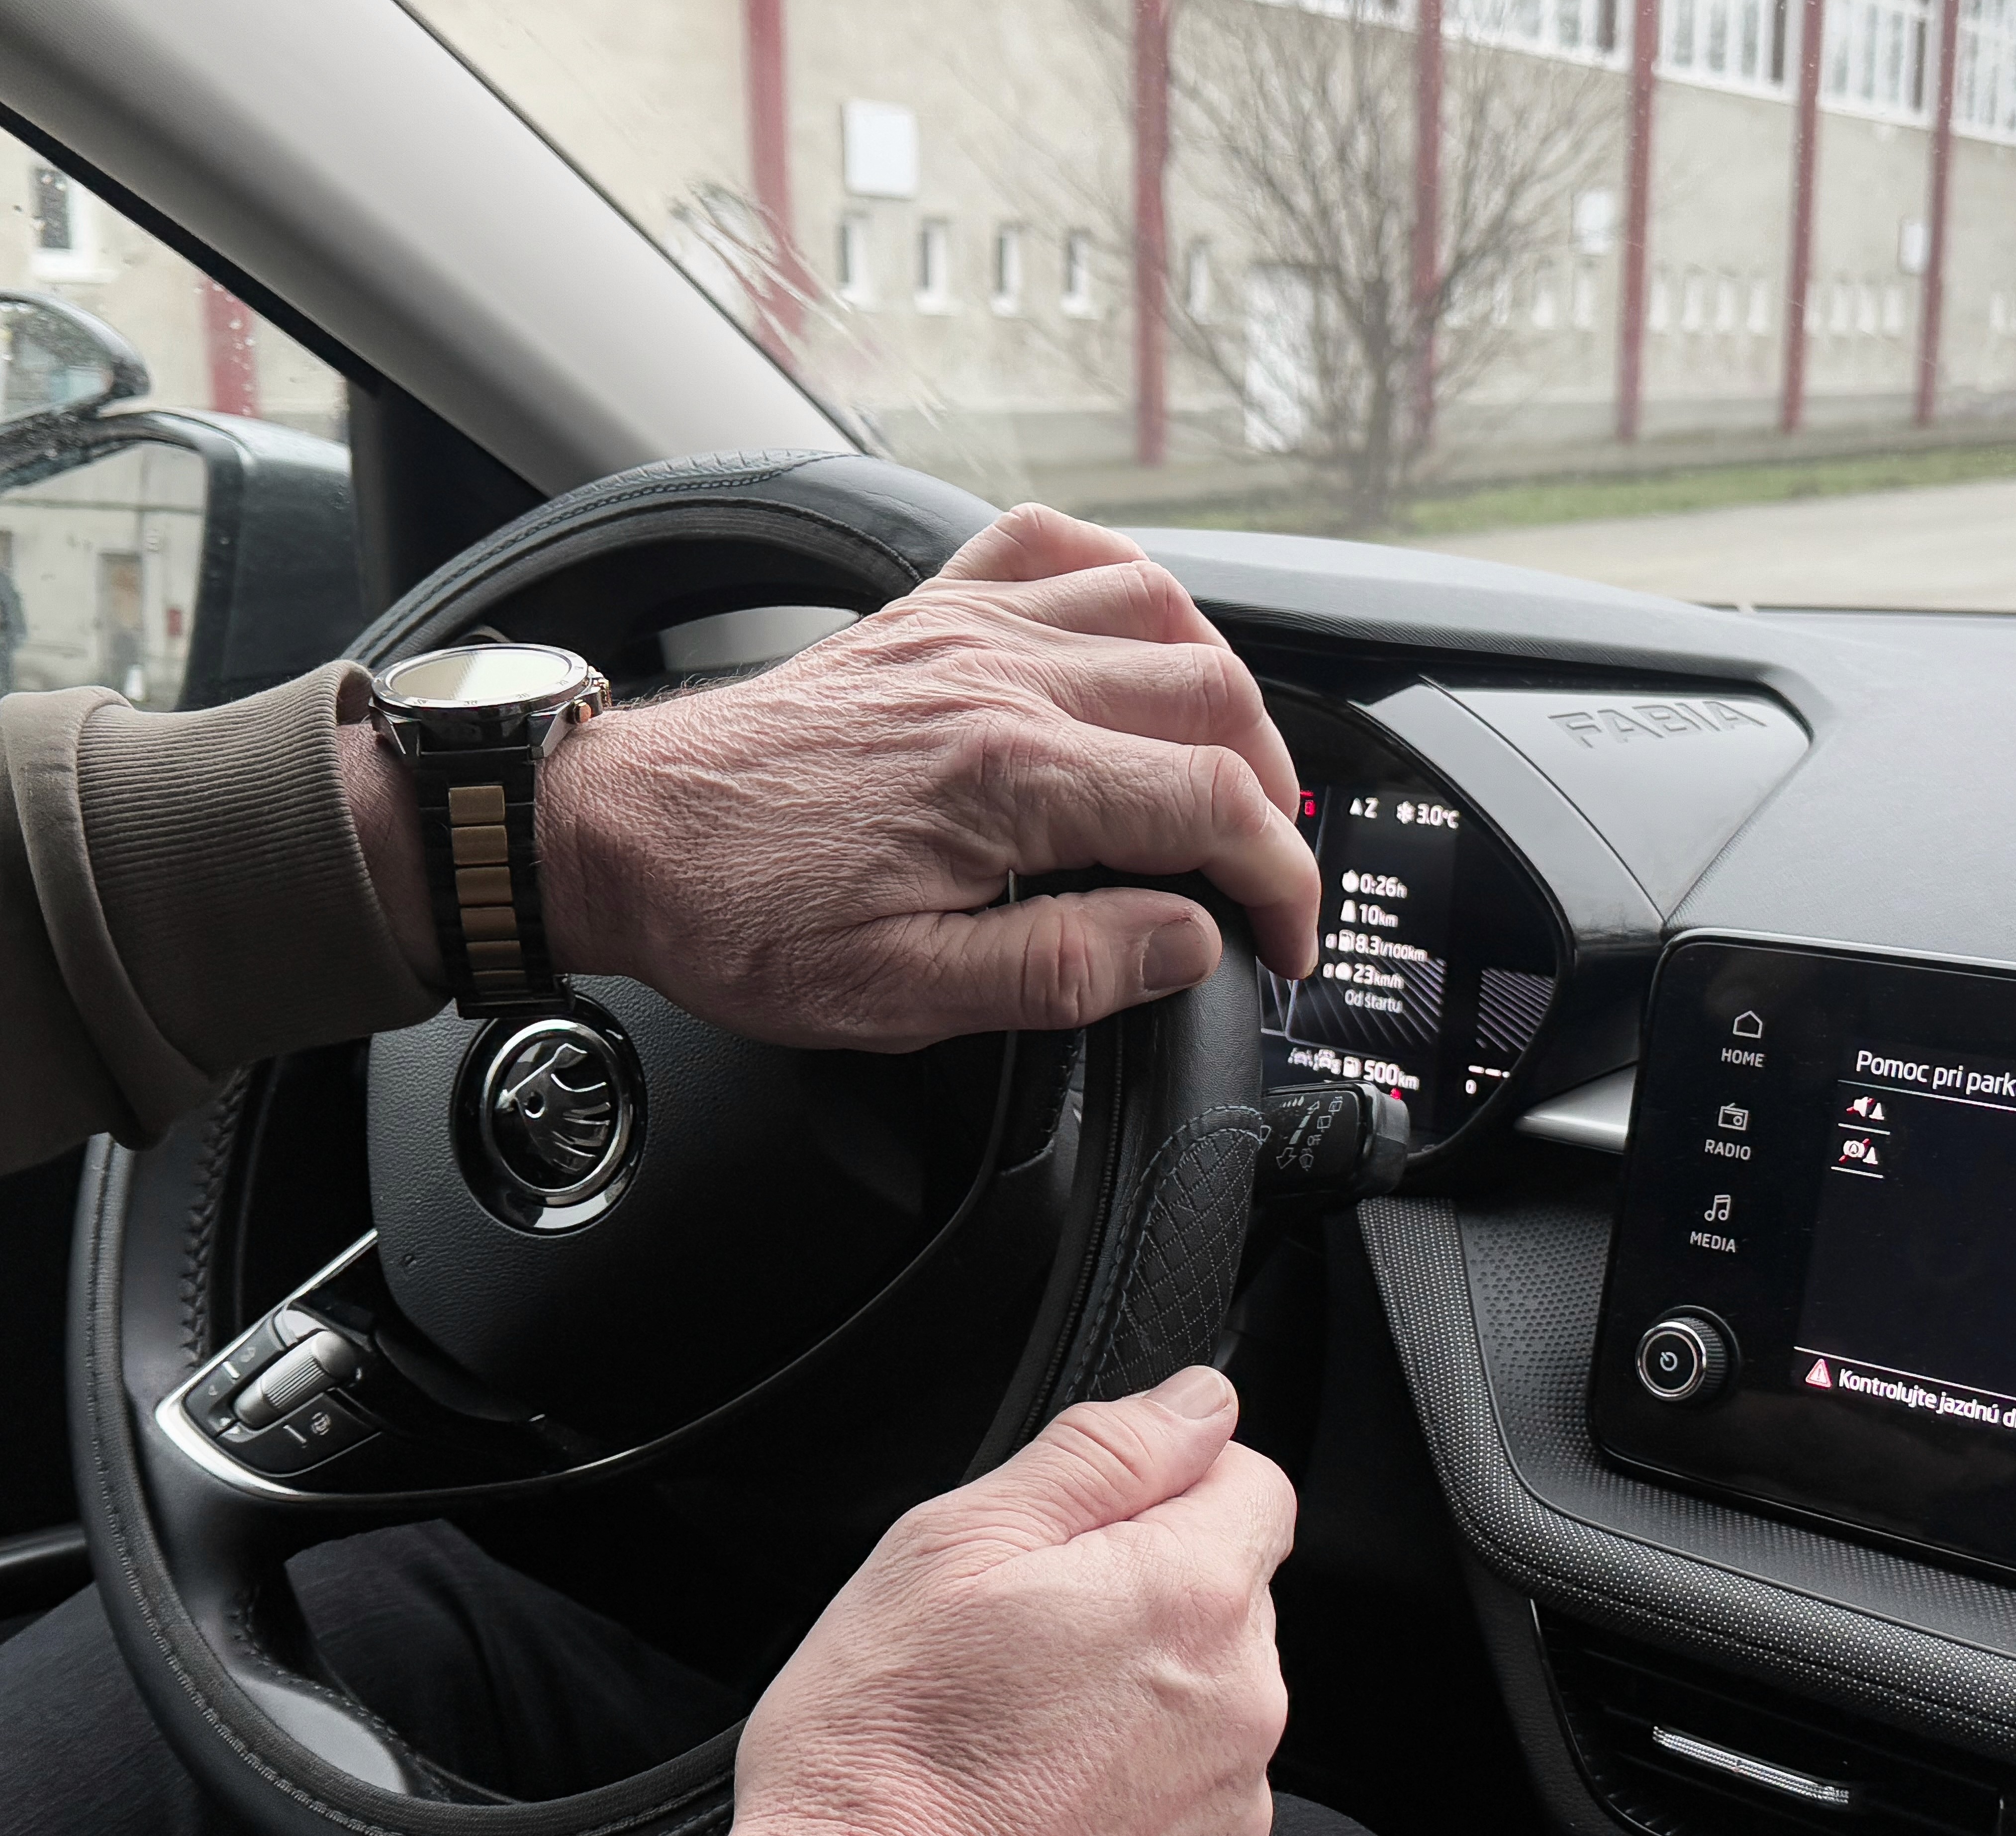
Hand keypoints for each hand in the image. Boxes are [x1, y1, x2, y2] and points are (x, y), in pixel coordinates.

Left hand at [344, 505, 1320, 1049]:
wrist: (621, 838)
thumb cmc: (743, 917)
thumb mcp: (904, 994)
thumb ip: (1065, 968)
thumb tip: (1188, 942)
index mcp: (1005, 779)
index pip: (1211, 807)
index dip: (1279, 879)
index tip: (1280, 936)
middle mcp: (999, 680)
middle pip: (1213, 698)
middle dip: (1270, 791)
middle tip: (1260, 869)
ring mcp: (967, 630)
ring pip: (1162, 612)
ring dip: (1220, 690)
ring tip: (1223, 767)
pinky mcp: (931, 612)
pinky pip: (1059, 547)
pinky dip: (1126, 584)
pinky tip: (1140, 637)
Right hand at [723, 1365, 1294, 1835]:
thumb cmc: (883, 1755)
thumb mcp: (954, 1546)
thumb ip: (1100, 1453)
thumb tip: (1198, 1402)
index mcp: (1192, 1597)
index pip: (1250, 1478)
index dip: (1164, 1480)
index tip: (1082, 1526)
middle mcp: (1243, 1703)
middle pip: (1228, 1589)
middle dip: (1144, 1584)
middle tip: (1021, 1630)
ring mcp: (1231, 1806)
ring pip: (1208, 1692)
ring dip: (1138, 1686)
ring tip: (1017, 1722)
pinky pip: (1188, 1789)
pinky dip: (1129, 1779)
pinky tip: (1035, 1793)